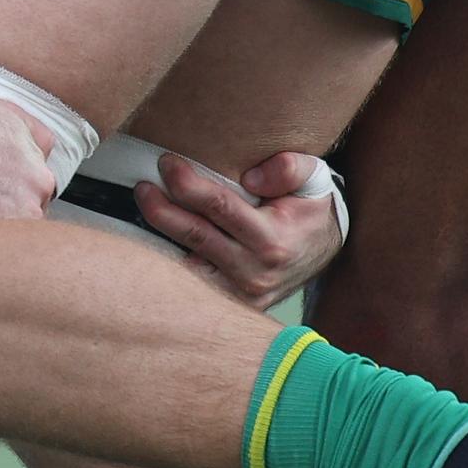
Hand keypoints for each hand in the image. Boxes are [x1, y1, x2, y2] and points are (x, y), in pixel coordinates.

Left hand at [138, 148, 348, 308]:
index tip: (166, 163)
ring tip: (145, 207)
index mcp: (274, 240)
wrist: (326, 250)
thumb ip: (289, 168)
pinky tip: (155, 239)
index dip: (188, 185)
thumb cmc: (311, 208)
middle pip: (196, 237)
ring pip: (188, 265)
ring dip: (161, 237)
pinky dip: (173, 263)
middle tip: (142, 187)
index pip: (220, 208)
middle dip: (162, 210)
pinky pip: (195, 283)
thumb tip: (250, 178)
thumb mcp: (313, 179)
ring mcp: (244, 293)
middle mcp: (256, 272)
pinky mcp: (235, 304)